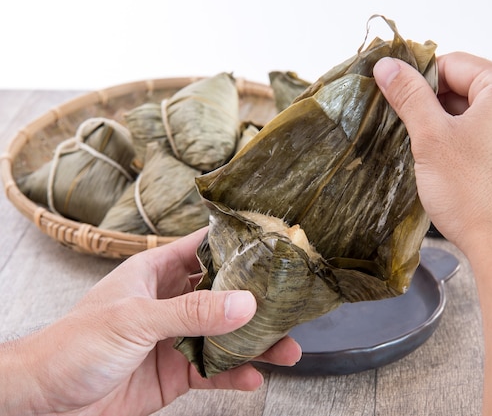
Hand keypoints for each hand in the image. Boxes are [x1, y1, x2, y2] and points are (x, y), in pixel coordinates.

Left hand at [4, 228, 301, 415]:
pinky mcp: (175, 372)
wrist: (45, 400)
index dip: (237, 247)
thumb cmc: (72, 344)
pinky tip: (253, 378)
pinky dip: (234, 375)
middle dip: (257, 303)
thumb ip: (191, 312)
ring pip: (225, 337)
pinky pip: (213, 372)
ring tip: (286, 351)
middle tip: (290, 307)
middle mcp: (170, 303)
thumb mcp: (135, 319)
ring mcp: (175, 339)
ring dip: (255, 344)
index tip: (273, 248)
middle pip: (224, 296)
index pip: (204, 250)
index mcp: (157, 272)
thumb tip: (243, 303)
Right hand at [374, 53, 491, 256]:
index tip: (396, 101)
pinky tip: (455, 169)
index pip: (453, 64)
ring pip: (481, 114)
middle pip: (469, 87)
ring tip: (433, 157)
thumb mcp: (432, 139)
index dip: (418, 81)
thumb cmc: (477, 197)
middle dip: (436, 108)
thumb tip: (387, 67)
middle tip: (412, 135)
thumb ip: (408, 96)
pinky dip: (472, 144)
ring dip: (452, 128)